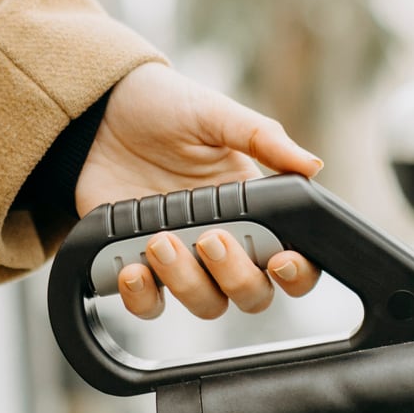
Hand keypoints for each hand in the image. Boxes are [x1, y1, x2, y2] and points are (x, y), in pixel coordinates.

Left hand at [76, 63, 325, 319]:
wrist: (100, 110)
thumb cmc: (166, 107)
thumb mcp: (215, 114)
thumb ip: (263, 139)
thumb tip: (313, 165)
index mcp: (254, 210)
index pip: (293, 260)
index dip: (297, 273)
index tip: (281, 261)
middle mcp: (224, 242)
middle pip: (252, 293)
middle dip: (236, 277)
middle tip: (210, 238)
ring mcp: (182, 258)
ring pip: (206, 303)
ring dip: (187, 283)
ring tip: (159, 241)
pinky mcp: (139, 264)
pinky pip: (149, 305)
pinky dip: (142, 297)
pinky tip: (131, 269)